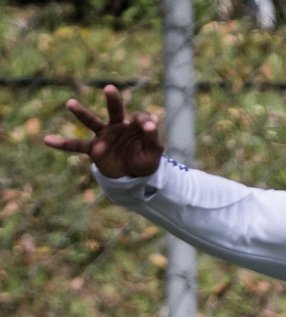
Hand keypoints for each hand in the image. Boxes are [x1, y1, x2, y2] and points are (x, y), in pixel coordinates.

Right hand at [43, 84, 163, 178]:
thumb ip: (152, 136)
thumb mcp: (154, 151)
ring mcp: (104, 136)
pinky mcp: (94, 149)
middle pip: (114, 109)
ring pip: (91, 122)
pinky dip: (62, 144)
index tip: (149, 126)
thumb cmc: (145, 160)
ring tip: (70, 103)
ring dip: (81, 113)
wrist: (132, 177)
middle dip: (113, 99)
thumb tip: (152, 122)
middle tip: (109, 88)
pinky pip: (76, 145)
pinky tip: (47, 140)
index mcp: (134, 125)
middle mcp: (117, 126)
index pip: (140, 117)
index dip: (145, 121)